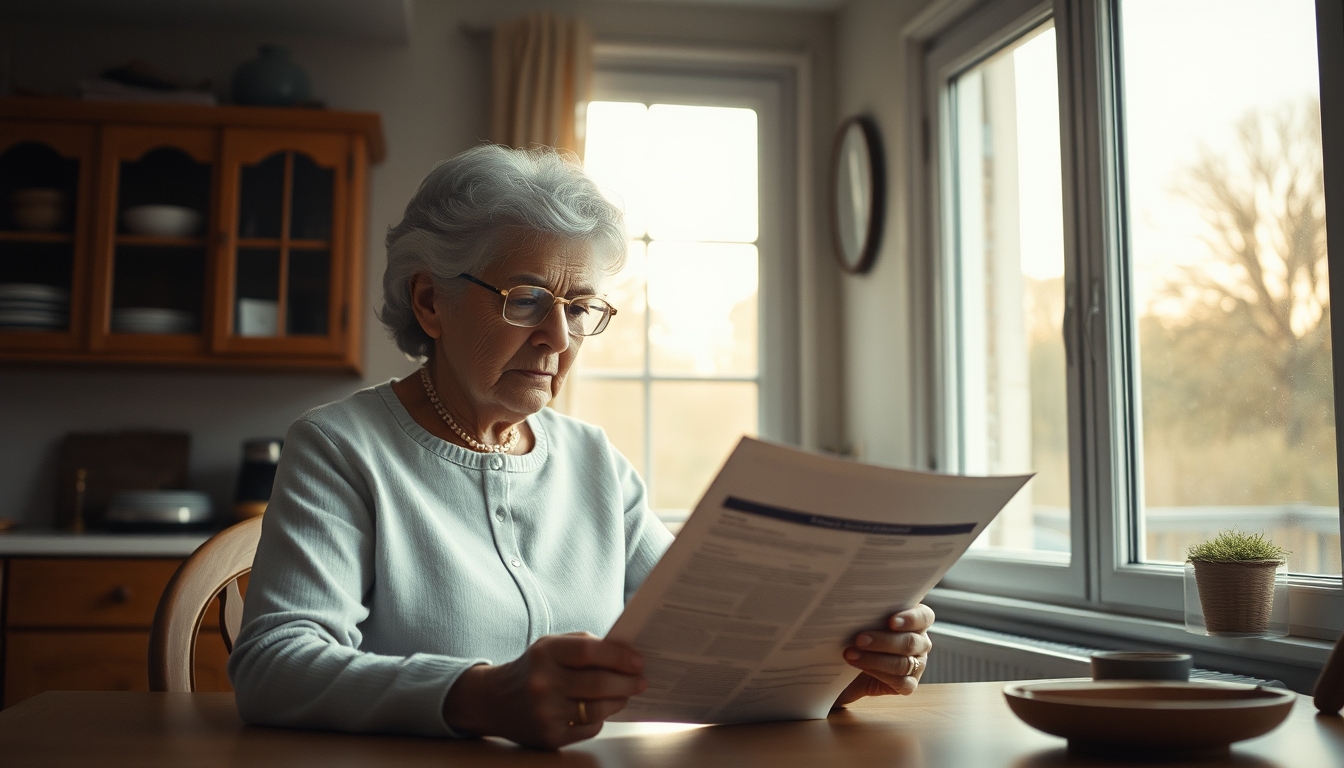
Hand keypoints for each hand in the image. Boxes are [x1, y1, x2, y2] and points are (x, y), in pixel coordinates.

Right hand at [442, 632, 646, 748]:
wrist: (494, 701)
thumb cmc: (533, 668)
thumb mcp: (551, 646)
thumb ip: (584, 645)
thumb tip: (625, 653)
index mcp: (545, 653)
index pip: (589, 651)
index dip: (618, 656)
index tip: (639, 661)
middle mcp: (543, 682)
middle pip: (598, 683)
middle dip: (627, 682)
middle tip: (642, 681)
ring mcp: (545, 712)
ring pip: (597, 709)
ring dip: (618, 701)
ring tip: (624, 694)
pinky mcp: (549, 736)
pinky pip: (588, 727)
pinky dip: (599, 718)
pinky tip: (598, 710)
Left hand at [833, 604, 933, 707]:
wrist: (852, 669)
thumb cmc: (861, 637)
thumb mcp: (865, 622)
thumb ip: (868, 613)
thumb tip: (851, 601)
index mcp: (916, 621)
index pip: (924, 617)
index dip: (910, 619)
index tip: (891, 621)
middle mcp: (921, 643)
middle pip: (910, 642)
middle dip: (883, 641)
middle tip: (859, 639)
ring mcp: (918, 665)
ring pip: (903, 663)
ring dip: (874, 659)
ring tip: (851, 654)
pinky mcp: (909, 685)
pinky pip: (899, 682)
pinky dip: (878, 674)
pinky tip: (861, 668)